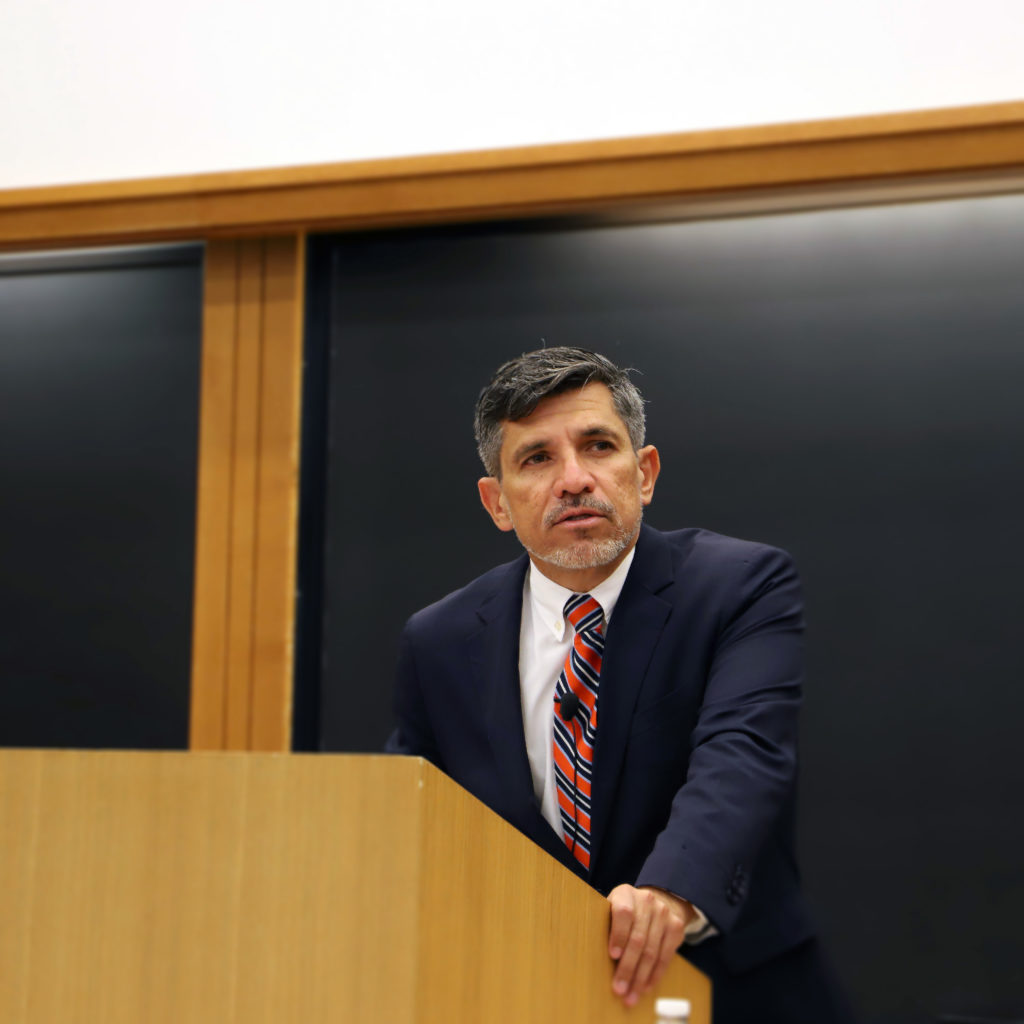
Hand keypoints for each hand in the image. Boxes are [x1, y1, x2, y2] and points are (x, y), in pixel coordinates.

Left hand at [607, 884, 691, 1006]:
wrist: (653, 902)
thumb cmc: (623, 913)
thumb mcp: (610, 910)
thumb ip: (605, 926)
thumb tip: (590, 957)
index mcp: (625, 893)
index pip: (623, 913)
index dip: (618, 934)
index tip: (613, 956)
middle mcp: (647, 900)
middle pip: (638, 938)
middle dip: (628, 968)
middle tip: (619, 989)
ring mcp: (664, 913)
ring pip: (652, 951)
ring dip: (640, 978)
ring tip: (630, 996)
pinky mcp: (676, 927)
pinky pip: (665, 956)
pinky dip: (655, 975)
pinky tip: (645, 988)